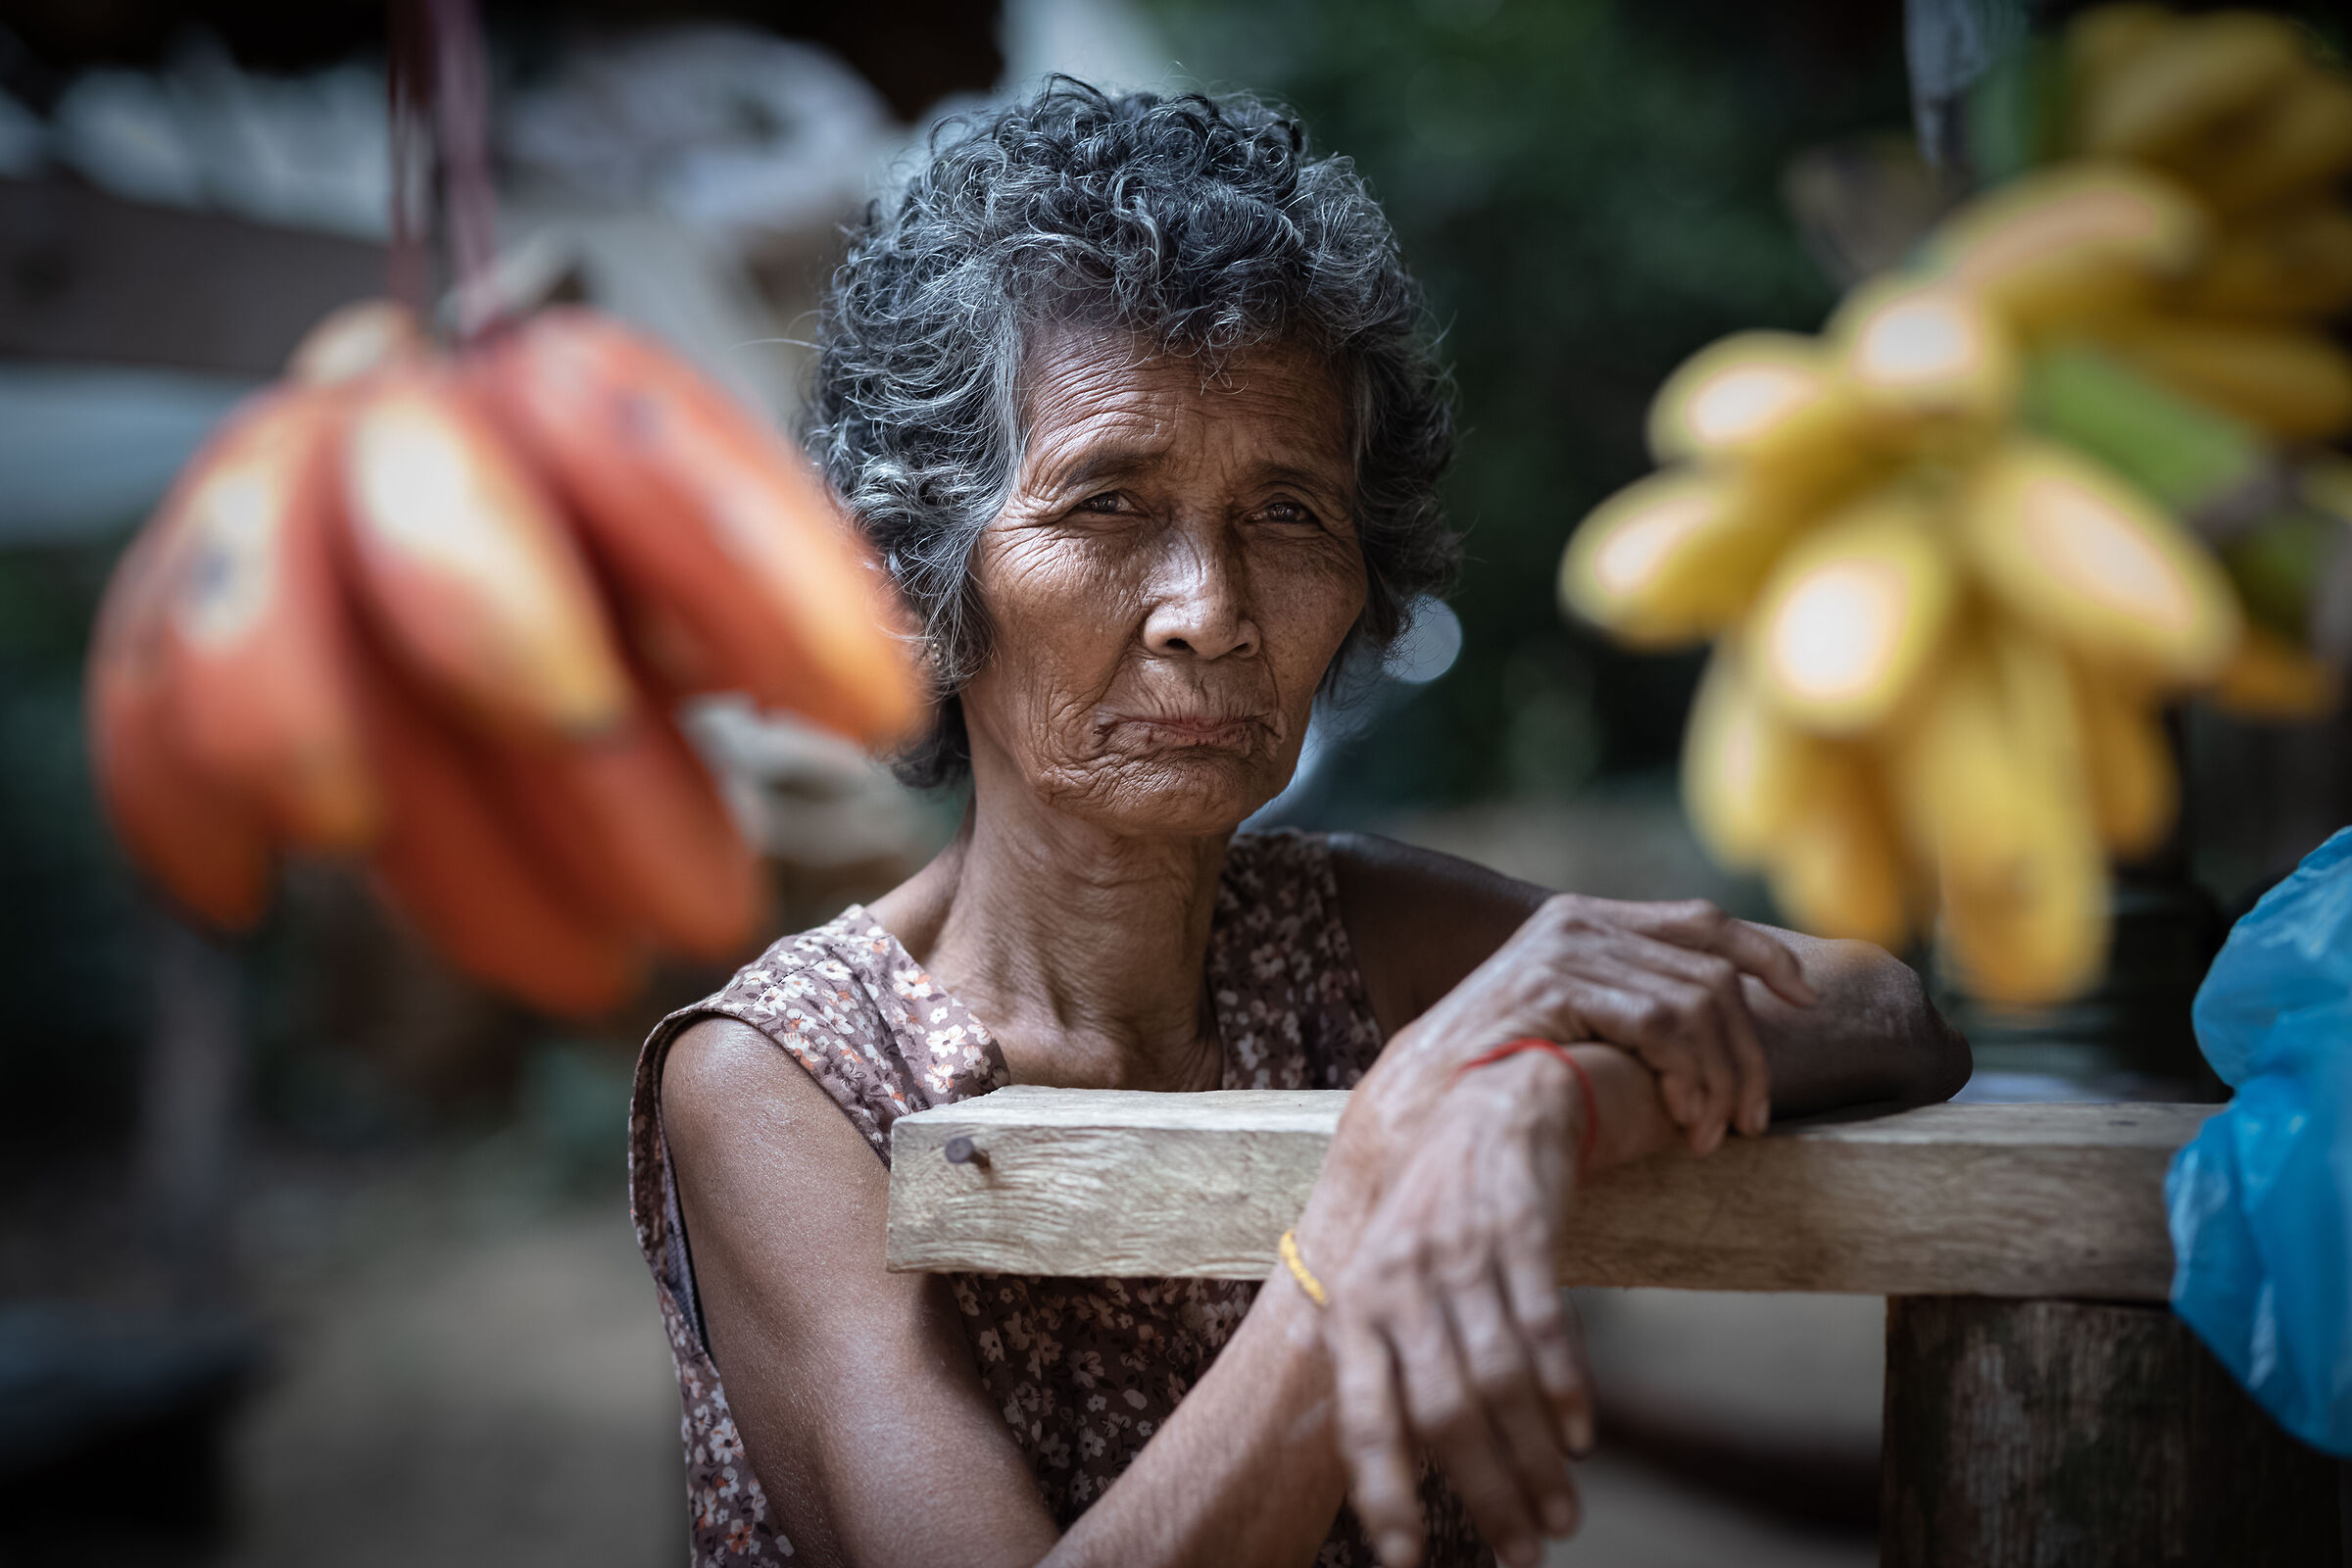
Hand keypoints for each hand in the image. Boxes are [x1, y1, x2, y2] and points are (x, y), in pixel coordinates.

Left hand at [1316, 1049, 1591, 1567]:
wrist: (1486, 1102)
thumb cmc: (1431, 1212)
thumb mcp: (1385, 1277)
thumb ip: (1386, 1360)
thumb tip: (1392, 1468)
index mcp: (1355, 1304)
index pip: (1363, 1418)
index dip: (1386, 1494)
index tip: (1407, 1563)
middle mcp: (1400, 1281)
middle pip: (1444, 1413)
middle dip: (1486, 1495)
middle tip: (1525, 1554)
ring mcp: (1460, 1252)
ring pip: (1500, 1380)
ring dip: (1535, 1461)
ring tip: (1562, 1515)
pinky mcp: (1519, 1226)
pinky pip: (1545, 1322)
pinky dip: (1566, 1388)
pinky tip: (1582, 1436)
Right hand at [1399, 895, 1816, 1153]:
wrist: (1415, 1106)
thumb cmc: (1491, 1083)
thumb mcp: (1567, 1028)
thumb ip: (1623, 1010)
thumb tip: (1715, 1030)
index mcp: (1583, 921)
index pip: (1702, 920)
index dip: (1765, 955)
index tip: (1806, 999)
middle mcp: (1578, 922)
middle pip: (1713, 972)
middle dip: (1747, 1053)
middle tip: (1750, 1121)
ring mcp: (1566, 949)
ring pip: (1701, 999)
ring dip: (1723, 1076)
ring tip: (1711, 1134)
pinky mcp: (1557, 985)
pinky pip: (1664, 1022)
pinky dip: (1691, 1074)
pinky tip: (1685, 1118)